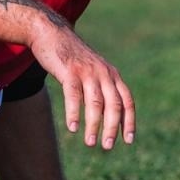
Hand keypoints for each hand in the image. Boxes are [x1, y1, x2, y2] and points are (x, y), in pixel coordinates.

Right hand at [27, 17, 135, 149]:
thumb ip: (102, 87)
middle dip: (111, 128)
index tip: (128, 141)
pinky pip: (74, 96)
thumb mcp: (93, 70)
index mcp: (112, 75)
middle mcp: (103, 73)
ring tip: (90, 143)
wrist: (51, 33)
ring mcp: (87, 72)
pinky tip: (72, 128)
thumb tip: (108, 115)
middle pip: (113, 106)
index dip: (129, 122)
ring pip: (95, 104)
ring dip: (94, 126)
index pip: (127, 101)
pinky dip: (74, 114)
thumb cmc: (72, 57)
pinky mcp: (69, 71)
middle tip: (107, 147)